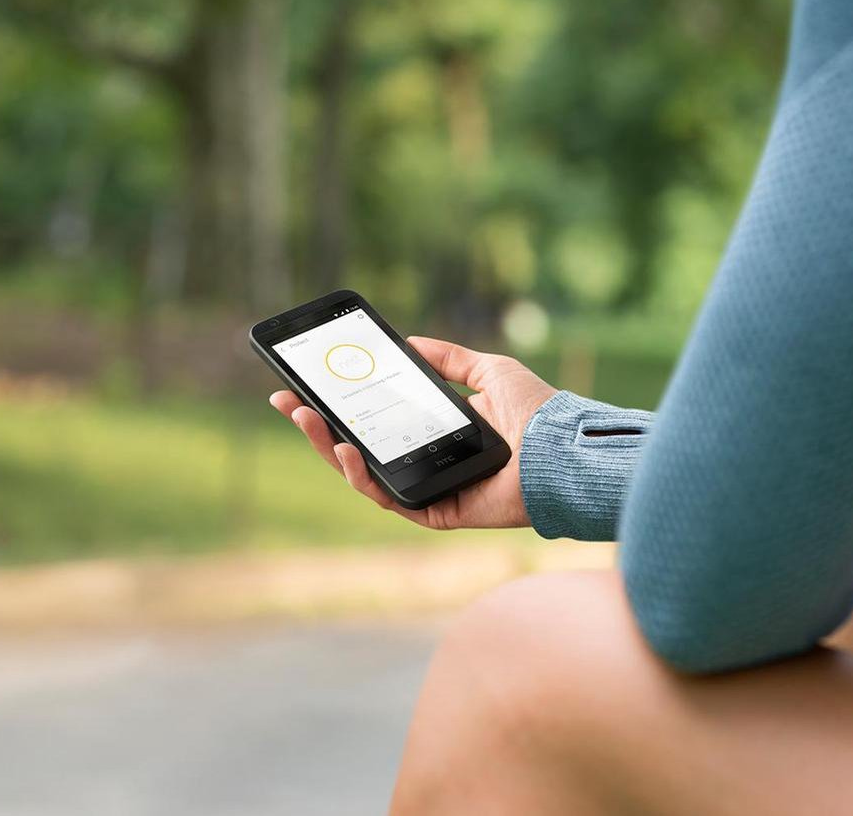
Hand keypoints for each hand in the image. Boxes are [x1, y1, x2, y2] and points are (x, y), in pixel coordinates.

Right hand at [269, 337, 556, 529]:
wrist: (564, 449)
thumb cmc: (536, 412)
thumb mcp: (488, 370)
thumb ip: (449, 357)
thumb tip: (410, 341)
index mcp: (437, 432)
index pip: (378, 421)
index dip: (341, 405)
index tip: (308, 385)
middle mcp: (428, 462)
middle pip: (361, 448)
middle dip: (318, 426)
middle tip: (288, 400)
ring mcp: (431, 489)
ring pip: (366, 476)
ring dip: (329, 448)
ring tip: (308, 420)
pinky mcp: (438, 512)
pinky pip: (391, 500)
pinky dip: (363, 477)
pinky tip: (345, 451)